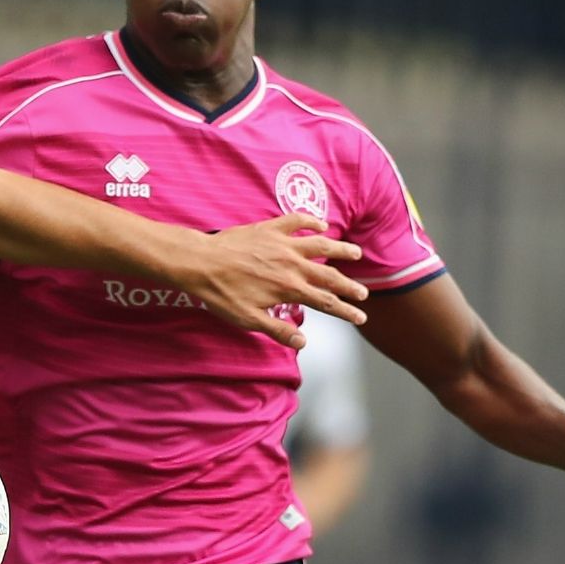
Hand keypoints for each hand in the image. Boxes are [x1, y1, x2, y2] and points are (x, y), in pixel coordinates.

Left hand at [181, 214, 368, 347]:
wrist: (200, 263)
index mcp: (289, 288)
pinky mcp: (269, 229)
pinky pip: (297, 221)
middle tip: (363, 293)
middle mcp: (292, 265)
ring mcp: (282, 244)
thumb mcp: (249, 319)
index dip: (346, 311)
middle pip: (329, 276)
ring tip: (356, 253)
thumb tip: (303, 343)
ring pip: (321, 244)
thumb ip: (278, 330)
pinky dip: (311, 221)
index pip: (326, 302)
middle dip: (349, 286)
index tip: (360, 317)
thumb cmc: (221, 293)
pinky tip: (322, 224)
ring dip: (340, 249)